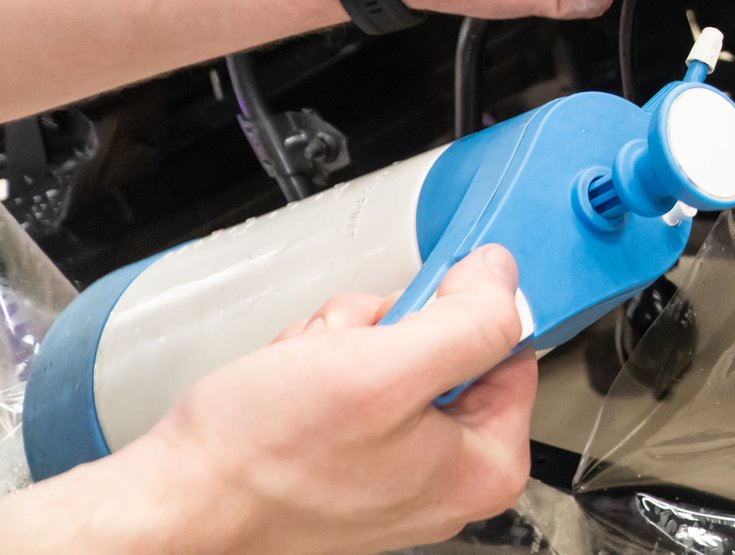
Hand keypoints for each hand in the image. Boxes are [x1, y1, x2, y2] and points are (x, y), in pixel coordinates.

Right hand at [127, 245, 534, 554]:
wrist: (175, 503)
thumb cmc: (264, 456)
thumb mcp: (385, 368)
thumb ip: (468, 321)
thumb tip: (505, 277)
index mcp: (485, 467)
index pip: (511, 348)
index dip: (456, 311)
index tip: (411, 311)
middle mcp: (449, 478)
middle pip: (447, 347)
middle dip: (384, 331)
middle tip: (343, 353)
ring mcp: (398, 472)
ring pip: (394, 356)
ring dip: (345, 345)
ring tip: (306, 374)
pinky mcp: (351, 462)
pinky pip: (355, 385)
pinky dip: (320, 371)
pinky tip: (291, 389)